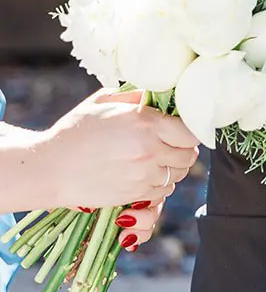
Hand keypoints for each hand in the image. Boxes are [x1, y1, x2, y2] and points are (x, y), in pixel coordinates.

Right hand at [39, 90, 199, 208]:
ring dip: (172, 168)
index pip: (190, 131)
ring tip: (156, 159)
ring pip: (177, 175)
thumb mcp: (103, 101)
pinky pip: (162, 192)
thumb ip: (135, 97)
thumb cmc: (74, 131)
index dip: (188, 130)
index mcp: (146, 124)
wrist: (49, 168)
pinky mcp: (134, 195)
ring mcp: (143, 176)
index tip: (180, 128)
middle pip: (189, 155)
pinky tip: (144, 174)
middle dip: (183, 149)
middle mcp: (149, 151)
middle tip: (170, 143)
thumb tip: (156, 95)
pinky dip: (159, 184)